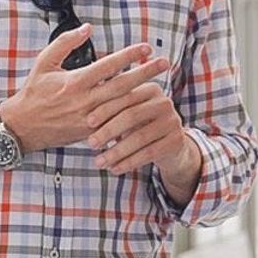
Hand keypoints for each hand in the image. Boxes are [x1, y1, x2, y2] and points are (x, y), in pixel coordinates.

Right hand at [2, 25, 166, 150]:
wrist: (22, 127)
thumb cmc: (34, 92)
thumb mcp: (44, 62)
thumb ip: (65, 42)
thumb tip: (88, 27)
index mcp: (75, 81)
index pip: (109, 65)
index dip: (129, 55)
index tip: (146, 47)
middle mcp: (85, 100)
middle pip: (123, 85)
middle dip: (146, 73)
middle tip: (164, 63)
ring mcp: (89, 119)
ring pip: (123, 105)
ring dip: (143, 93)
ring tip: (161, 83)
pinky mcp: (91, 132)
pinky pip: (116, 123)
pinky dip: (131, 115)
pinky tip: (146, 109)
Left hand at [83, 72, 196, 188]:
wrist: (171, 145)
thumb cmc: (140, 126)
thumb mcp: (129, 112)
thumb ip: (112, 107)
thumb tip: (80, 113)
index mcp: (150, 88)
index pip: (124, 96)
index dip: (105, 109)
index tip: (87, 122)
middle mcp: (165, 102)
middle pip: (131, 115)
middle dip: (108, 131)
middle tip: (91, 144)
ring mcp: (173, 121)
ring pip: (139, 137)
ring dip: (116, 151)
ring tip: (99, 161)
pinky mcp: (177, 141)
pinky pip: (149, 153)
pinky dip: (129, 162)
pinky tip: (114, 169)